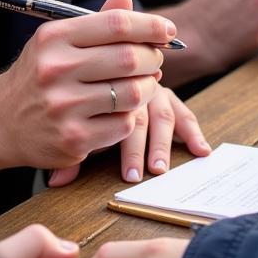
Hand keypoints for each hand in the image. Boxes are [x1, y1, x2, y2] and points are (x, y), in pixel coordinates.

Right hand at [0, 0, 175, 172]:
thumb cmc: (37, 75)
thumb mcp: (56, 41)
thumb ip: (95, 22)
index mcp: (54, 38)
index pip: (116, 24)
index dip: (149, 25)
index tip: (167, 31)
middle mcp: (57, 70)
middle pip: (129, 58)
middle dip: (153, 58)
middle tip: (155, 59)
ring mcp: (64, 108)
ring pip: (133, 93)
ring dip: (148, 87)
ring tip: (144, 83)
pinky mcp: (73, 140)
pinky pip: (123, 125)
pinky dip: (130, 116)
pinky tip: (121, 109)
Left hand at [50, 81, 210, 186]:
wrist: (93, 76)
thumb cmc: (81, 109)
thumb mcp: (73, 127)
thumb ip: (69, 153)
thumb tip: (57, 182)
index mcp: (102, 89)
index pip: (113, 114)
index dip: (120, 144)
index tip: (127, 174)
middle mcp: (128, 86)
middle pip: (137, 112)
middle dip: (139, 147)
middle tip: (139, 175)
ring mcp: (152, 89)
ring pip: (160, 112)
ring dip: (161, 143)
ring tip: (159, 168)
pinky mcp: (168, 96)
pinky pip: (182, 112)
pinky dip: (192, 131)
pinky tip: (201, 150)